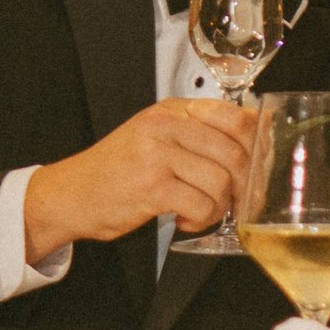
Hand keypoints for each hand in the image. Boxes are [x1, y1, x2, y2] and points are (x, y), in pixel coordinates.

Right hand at [26, 101, 254, 256]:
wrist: (70, 194)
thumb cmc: (116, 171)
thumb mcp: (156, 138)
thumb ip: (197, 135)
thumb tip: (253, 141)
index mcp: (171, 110)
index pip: (234, 116)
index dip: (255, 144)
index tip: (258, 166)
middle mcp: (165, 125)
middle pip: (234, 152)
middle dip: (243, 185)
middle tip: (235, 201)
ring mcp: (157, 154)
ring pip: (221, 181)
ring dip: (219, 206)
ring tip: (201, 211)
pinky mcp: (151, 186)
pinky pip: (200, 204)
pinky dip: (200, 219)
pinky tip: (184, 219)